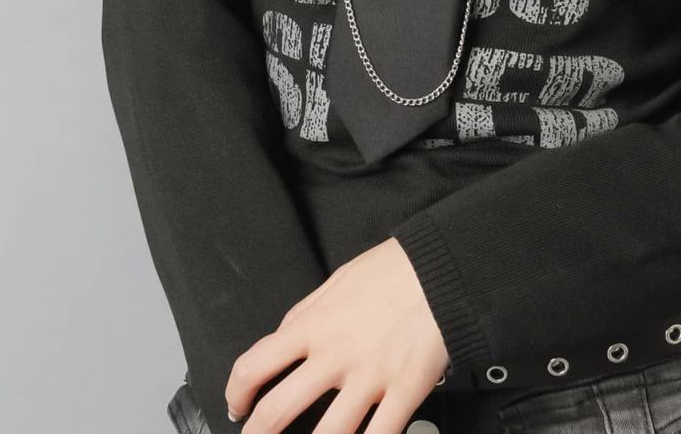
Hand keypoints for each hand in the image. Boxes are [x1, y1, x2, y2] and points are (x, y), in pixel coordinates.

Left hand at [224, 237, 449, 431]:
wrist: (445, 268)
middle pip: (276, 412)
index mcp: (315, 325)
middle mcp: (336, 355)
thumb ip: (306, 312)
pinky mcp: (404, 391)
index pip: (254, 366)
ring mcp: (370, 377)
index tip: (238, 406)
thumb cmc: (395, 270)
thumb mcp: (339, 280)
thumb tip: (282, 338)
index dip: (236, 395)